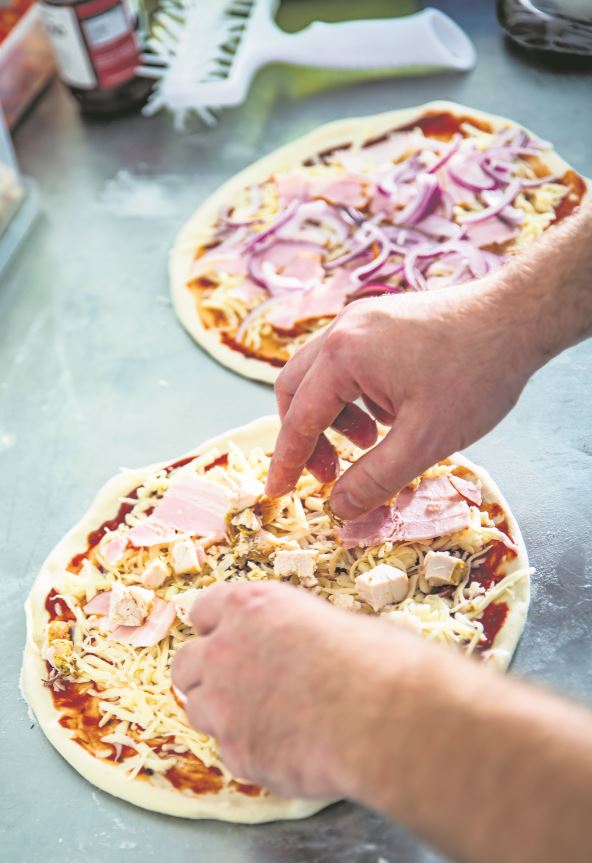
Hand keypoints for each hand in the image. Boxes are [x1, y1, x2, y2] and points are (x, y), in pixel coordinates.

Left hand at [171, 580, 410, 798]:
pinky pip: (229, 751)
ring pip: (198, 710)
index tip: (229, 638)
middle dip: (205, 674)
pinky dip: (250, 750)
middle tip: (235, 684)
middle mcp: (225, 651)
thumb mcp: (336, 621)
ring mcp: (224, 705)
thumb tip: (307, 645)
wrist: (384, 718)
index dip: (218, 627)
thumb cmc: (376, 660)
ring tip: (266, 720)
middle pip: (185, 663)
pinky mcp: (237, 753)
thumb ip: (298, 632)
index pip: (204, 609)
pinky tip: (287, 748)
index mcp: (250, 607)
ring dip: (222, 715)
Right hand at [266, 276, 535, 519]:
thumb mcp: (425, 441)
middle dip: (305, 437)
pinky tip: (390, 415)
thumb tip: (338, 509)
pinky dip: (353, 396)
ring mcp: (361, 319)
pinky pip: (347, 362)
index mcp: (343, 355)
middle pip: (296, 390)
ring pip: (321, 375)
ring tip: (368, 444)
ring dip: (332, 417)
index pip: (298, 419)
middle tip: (328, 474)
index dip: (285, 462)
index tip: (275, 493)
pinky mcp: (381, 319)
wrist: (519, 316)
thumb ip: (375, 480)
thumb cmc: (476, 375)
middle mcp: (342, 330)